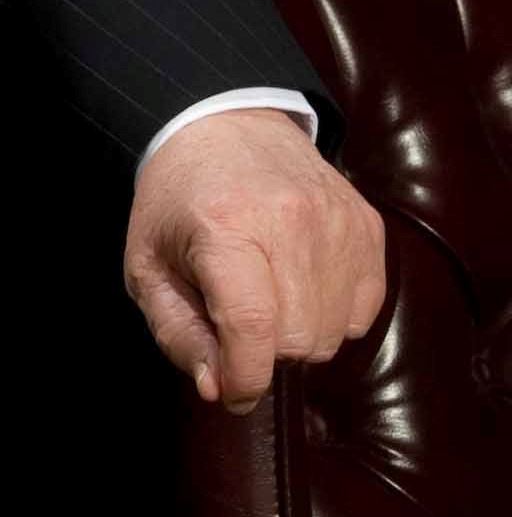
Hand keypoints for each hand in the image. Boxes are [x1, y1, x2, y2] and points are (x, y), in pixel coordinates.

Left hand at [123, 108, 385, 414]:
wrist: (223, 123)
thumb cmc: (176, 201)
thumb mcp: (149, 265)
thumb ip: (178, 333)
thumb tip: (218, 390)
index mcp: (225, 227)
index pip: (252, 329)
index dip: (245, 378)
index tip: (232, 393)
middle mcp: (290, 222)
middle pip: (298, 339)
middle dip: (264, 352)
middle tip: (236, 323)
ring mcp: (337, 221)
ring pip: (333, 331)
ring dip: (298, 335)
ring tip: (265, 297)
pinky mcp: (367, 225)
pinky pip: (362, 309)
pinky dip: (331, 314)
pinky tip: (298, 285)